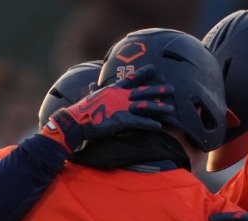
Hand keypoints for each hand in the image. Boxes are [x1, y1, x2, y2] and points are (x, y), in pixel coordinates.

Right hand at [45, 66, 173, 150]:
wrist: (76, 121)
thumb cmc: (83, 110)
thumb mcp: (91, 96)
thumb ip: (94, 90)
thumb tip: (92, 84)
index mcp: (114, 90)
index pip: (131, 78)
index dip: (143, 73)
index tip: (154, 68)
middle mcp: (120, 96)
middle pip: (143, 91)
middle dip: (158, 90)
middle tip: (172, 89)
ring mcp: (122, 107)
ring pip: (144, 106)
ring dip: (158, 107)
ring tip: (170, 110)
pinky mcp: (121, 120)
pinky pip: (138, 122)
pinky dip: (148, 123)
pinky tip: (158, 126)